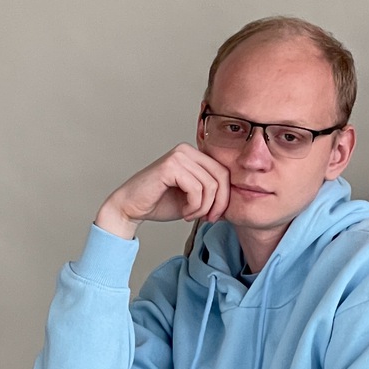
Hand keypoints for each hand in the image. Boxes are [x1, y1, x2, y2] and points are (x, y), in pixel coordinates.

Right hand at [94, 143, 229, 238]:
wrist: (131, 208)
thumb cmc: (160, 202)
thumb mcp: (195, 197)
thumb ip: (213, 192)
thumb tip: (237, 197)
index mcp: (195, 154)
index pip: (224, 172)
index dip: (225, 197)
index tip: (216, 215)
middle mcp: (187, 150)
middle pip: (222, 177)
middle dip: (219, 203)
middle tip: (209, 218)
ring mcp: (178, 156)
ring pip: (210, 185)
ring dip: (204, 208)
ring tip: (191, 215)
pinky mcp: (171, 166)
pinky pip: (197, 189)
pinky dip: (194, 206)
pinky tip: (184, 212)